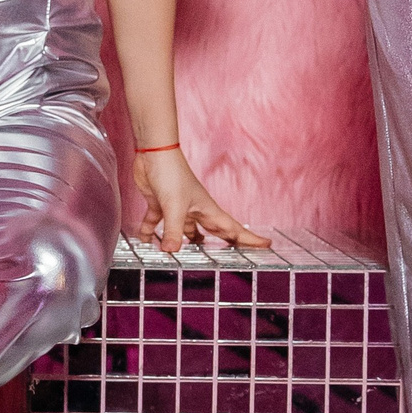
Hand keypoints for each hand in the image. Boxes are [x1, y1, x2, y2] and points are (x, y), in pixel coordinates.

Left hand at [133, 148, 270, 252]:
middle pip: (211, 232)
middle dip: (221, 245)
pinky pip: (155, 223)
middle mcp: (195, 210)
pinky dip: (150, 232)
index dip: (249, 239)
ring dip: (181, 243)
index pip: (233, 228)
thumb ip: (174, 232)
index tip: (266, 245)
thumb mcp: (175, 207)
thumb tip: (171, 253)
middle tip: (230, 259)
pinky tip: (145, 242)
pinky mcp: (160, 204)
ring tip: (182, 259)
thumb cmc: (172, 173)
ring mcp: (177, 207)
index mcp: (207, 210)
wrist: (153, 153)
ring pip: (183, 230)